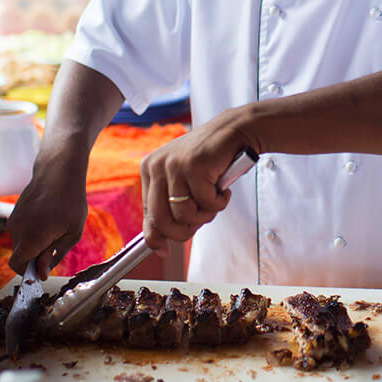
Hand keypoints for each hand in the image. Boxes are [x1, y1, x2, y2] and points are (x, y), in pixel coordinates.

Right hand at [7, 142, 88, 277]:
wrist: (58, 172)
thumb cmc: (70, 202)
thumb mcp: (72, 233)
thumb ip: (54, 255)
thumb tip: (41, 273)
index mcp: (30, 238)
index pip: (17, 266)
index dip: (29, 272)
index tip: (43, 269)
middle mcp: (17, 230)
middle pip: (20, 255)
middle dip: (35, 257)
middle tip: (56, 243)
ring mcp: (14, 220)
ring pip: (21, 243)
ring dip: (34, 243)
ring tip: (54, 227)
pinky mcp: (15, 213)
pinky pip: (21, 231)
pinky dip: (31, 232)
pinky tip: (48, 219)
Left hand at [139, 110, 256, 253]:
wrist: (234, 131)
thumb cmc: (210, 160)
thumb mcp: (183, 183)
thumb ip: (169, 209)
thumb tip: (159, 247)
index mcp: (149, 169)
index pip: (147, 214)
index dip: (157, 236)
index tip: (164, 250)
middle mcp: (156, 166)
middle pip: (162, 220)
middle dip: (184, 230)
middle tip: (200, 221)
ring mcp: (174, 165)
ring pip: (184, 215)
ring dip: (205, 215)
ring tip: (214, 200)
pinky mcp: (194, 166)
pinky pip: (205, 203)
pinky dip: (219, 202)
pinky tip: (223, 190)